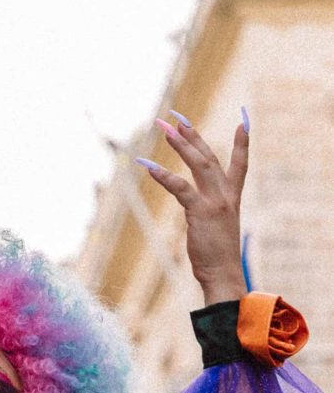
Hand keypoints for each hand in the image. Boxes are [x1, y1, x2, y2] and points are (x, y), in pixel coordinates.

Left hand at [140, 114, 248, 305]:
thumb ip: (207, 215)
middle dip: (193, 135)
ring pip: (198, 164)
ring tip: (165, 128)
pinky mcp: (200, 212)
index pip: (239, 165)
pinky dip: (164, 175)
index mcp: (232, 199)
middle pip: (210, 157)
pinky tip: (149, 165)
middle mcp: (225, 196)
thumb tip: (194, 212)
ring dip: (180, 144)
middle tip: (177, 117)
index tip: (243, 121)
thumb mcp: (216, 231)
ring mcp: (214, 202)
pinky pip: (180, 188)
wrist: (223, 274)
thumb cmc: (217, 259)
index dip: (242, 143)